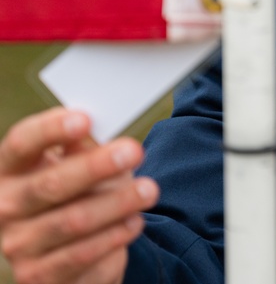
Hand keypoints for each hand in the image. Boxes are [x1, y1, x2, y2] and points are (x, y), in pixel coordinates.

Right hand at [0, 109, 158, 283]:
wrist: (75, 254)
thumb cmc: (79, 196)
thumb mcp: (80, 166)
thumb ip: (83, 148)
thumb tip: (95, 127)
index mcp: (11, 170)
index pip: (21, 143)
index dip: (50, 130)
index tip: (85, 120)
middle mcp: (6, 207)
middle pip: (50, 184)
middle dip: (95, 166)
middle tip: (134, 151)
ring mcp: (19, 245)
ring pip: (73, 221)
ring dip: (118, 203)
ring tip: (149, 190)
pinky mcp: (39, 276)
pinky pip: (82, 255)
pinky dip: (114, 236)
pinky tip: (135, 222)